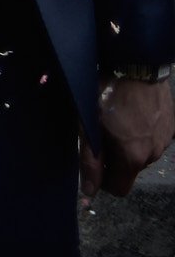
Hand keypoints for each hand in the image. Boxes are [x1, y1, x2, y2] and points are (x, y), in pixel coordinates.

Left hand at [82, 77, 174, 196]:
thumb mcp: (90, 125)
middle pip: (129, 169)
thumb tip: (89, 192)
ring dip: (128, 143)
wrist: (137, 64)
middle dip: (114, 158)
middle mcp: (154, 153)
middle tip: (101, 132)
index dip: (103, 180)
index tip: (94, 162)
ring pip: (141, 153)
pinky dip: (140, 132)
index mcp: (134, 157)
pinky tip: (131, 112)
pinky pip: (152, 138)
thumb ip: (90, 161)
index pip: (119, 189)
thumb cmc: (107, 93)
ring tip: (116, 118)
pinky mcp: (171, 126)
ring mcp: (166, 140)